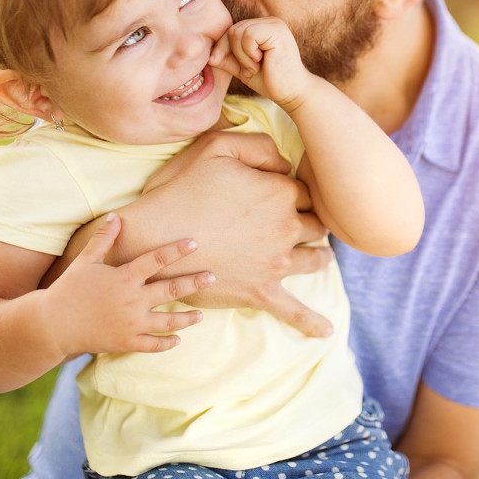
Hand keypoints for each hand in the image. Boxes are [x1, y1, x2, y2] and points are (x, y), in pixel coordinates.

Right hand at [43, 214, 213, 356]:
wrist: (52, 325)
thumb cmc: (68, 290)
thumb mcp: (85, 262)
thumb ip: (103, 240)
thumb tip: (115, 216)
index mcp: (124, 278)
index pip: (156, 259)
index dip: (176, 250)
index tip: (195, 243)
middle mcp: (132, 300)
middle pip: (171, 289)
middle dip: (194, 282)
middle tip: (213, 277)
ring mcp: (131, 323)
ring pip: (167, 321)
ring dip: (187, 318)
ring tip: (201, 314)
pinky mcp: (126, 342)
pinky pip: (152, 344)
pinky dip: (166, 343)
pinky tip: (178, 339)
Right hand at [55, 131, 335, 337]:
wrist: (153, 239)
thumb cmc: (181, 189)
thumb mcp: (217, 147)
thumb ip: (259, 146)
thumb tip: (286, 163)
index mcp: (280, 192)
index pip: (307, 190)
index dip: (297, 191)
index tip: (286, 192)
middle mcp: (286, 227)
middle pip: (316, 223)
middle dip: (312, 220)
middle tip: (303, 221)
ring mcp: (276, 262)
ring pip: (315, 259)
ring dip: (318, 255)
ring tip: (318, 255)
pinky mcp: (260, 290)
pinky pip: (293, 310)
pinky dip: (311, 322)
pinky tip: (325, 331)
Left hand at [209, 17, 313, 110]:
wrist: (291, 93)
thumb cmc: (270, 81)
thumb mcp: (242, 68)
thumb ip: (227, 58)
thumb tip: (208, 55)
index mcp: (262, 27)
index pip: (231, 30)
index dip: (223, 48)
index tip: (228, 65)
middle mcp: (269, 22)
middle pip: (233, 29)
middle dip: (233, 52)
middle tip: (250, 68)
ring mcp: (275, 24)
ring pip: (238, 31)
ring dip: (241, 54)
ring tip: (255, 66)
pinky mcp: (278, 31)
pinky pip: (249, 35)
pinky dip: (248, 52)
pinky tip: (260, 62)